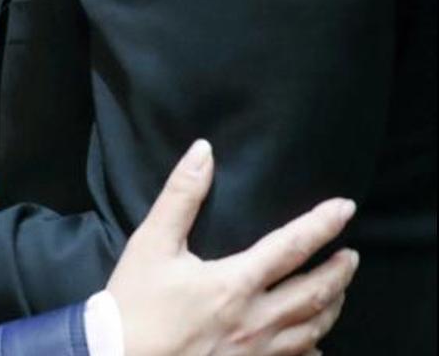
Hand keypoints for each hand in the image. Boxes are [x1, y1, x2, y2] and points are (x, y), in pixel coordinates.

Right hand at [109, 140, 357, 355]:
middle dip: (339, 271)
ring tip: (339, 290)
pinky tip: (315, 344)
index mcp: (234, 283)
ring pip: (312, 329)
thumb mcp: (152, 243)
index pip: (291, 246)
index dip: (322, 224)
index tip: (345, 207)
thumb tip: (203, 151)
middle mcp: (255, 320)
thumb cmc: (135, 303)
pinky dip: (312, 349)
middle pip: (315, 293)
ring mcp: (256, 353)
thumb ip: (181, 196)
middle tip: (351, 255)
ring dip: (332, 306)